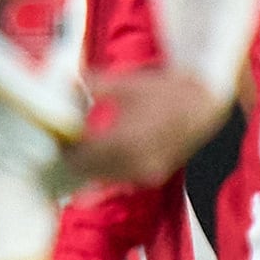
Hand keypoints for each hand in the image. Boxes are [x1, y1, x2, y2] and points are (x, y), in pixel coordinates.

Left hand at [64, 67, 224, 186]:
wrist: (204, 103)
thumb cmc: (165, 92)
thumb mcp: (126, 84)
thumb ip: (93, 84)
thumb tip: (67, 79)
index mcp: (124, 140)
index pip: (80, 156)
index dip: (64, 148)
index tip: (55, 136)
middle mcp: (134, 163)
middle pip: (88, 171)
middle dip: (73, 158)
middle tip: (63, 143)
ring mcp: (145, 172)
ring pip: (103, 179)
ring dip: (89, 167)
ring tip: (81, 148)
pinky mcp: (153, 176)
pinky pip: (121, 180)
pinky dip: (107, 172)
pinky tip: (101, 158)